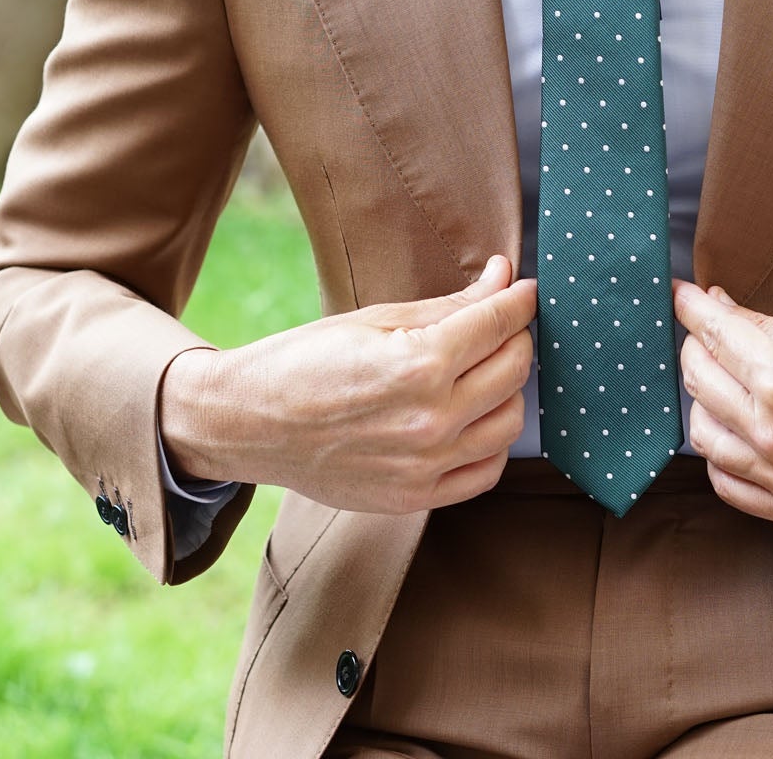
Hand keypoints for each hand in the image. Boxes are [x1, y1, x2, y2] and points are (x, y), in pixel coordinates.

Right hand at [161, 254, 536, 513]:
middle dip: (516, 337)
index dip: (519, 300)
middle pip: (514, 370)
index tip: (524, 289)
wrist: (249, 424)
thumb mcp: (376, 318)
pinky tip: (475, 418)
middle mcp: (431, 419)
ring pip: (511, 423)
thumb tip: (504, 276)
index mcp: (420, 363)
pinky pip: (486, 471)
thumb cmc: (307, 361)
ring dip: (510, 390)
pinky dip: (493, 442)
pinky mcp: (416, 496)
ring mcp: (426, 465)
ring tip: (486, 370)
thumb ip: (450, 303)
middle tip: (500, 325)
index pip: (499, 323)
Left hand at [671, 278, 772, 526]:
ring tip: (723, 381)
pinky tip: (735, 430)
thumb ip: (768, 325)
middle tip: (706, 334)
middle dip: (695, 348)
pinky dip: (719, 452)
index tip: (681, 296)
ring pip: (702, 434)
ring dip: (703, 400)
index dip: (691, 307)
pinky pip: (726, 481)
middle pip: (699, 381)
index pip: (714, 335)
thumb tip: (718, 305)